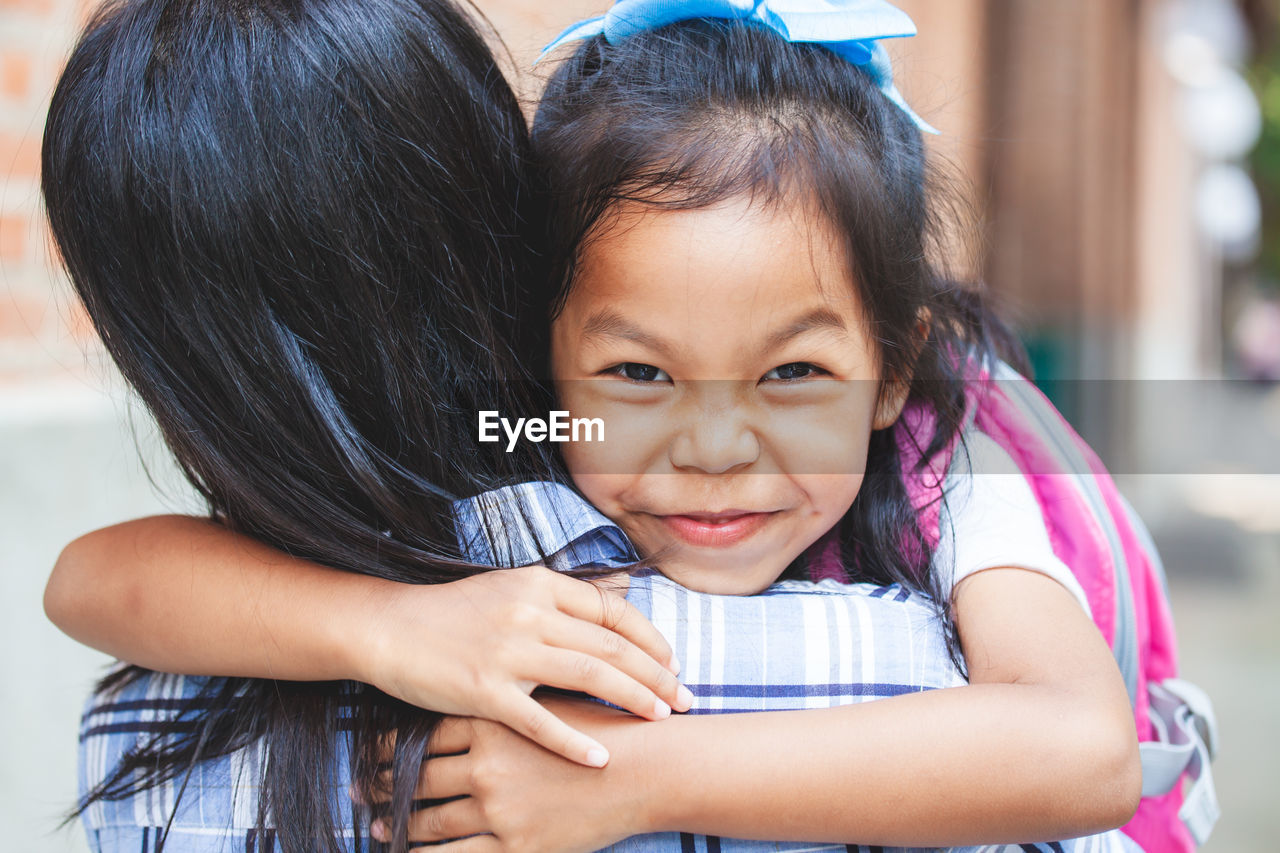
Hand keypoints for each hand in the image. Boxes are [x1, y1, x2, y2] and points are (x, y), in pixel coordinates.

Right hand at [354, 565, 690, 765]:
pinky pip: (539, 720)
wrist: (389, 628)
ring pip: (588, 676)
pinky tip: (602, 758)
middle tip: (686, 698)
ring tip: (661, 718)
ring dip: (632, 698)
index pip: (612, 610)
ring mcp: (507, 652)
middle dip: (656, 673)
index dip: (649, 638)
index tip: (673, 662)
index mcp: (539, 585)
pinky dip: (574, 740)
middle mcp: (529, 613)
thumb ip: (560, 598)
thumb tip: (618, 598)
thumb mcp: (510, 588)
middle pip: (610, 645)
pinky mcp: (483, 690)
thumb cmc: (452, 613)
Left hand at [369, 697, 655, 851]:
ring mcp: (498, 809)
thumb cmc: (606, 727)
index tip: (369, 751)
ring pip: (430, 819)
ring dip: (400, 823)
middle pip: (419, 776)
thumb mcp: (555, 690)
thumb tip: (486, 680)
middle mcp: (487, 765)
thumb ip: (516, 686)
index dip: (392, 745)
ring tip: (379, 823)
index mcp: (492, 722)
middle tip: (360, 788)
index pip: (424, 734)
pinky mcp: (515, 846)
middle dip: (383, 784)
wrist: (650, 769)